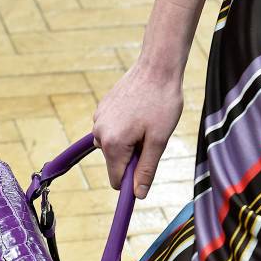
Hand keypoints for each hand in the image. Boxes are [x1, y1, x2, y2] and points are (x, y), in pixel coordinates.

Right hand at [92, 62, 183, 197]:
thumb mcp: (159, 141)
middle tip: (150, 138)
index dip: (131, 181)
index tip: (146, 171)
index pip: (116, 180)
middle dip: (132, 158)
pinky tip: (137, 114)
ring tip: (144, 124)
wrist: (156, 66)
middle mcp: (99, 134)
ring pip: (113, 148)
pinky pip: (110, 132)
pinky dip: (123, 130)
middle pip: (115, 164)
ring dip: (128, 144)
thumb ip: (146, 170)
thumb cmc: (162, 102)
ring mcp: (98, 120)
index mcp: (113, 144)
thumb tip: (138, 194)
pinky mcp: (101, 110)